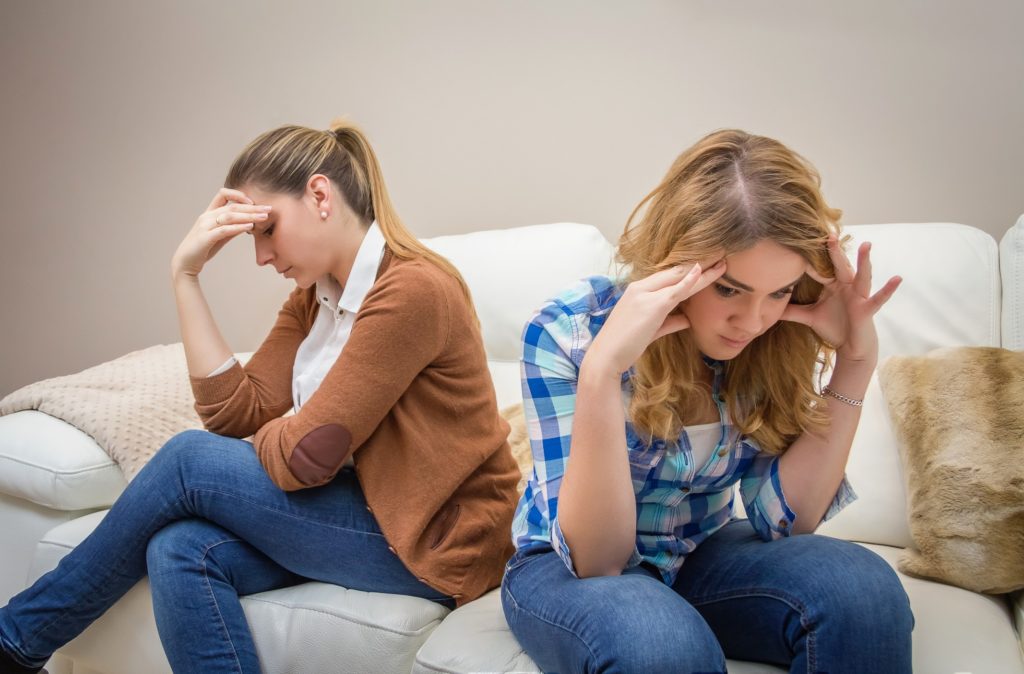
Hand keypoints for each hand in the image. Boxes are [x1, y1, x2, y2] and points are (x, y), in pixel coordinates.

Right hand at [171, 188, 270, 278]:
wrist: (185, 263)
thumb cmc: (203, 248)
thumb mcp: (220, 236)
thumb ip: (232, 227)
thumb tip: (249, 222)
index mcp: (209, 213)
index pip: (223, 195)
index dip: (239, 195)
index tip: (254, 201)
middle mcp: (206, 216)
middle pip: (232, 206)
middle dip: (252, 207)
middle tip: (269, 208)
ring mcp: (204, 226)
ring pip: (229, 216)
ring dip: (249, 216)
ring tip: (264, 217)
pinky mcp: (205, 238)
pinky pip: (223, 230)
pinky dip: (237, 227)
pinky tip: (250, 226)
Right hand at [587, 261, 726, 375]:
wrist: (606, 356)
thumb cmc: (624, 346)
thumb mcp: (650, 331)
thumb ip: (669, 322)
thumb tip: (686, 319)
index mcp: (638, 291)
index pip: (667, 276)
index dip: (688, 270)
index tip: (707, 266)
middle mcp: (640, 288)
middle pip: (675, 272)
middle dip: (699, 265)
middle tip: (720, 258)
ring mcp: (645, 295)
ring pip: (679, 279)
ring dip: (702, 271)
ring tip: (721, 264)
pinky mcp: (652, 306)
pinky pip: (675, 291)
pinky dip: (690, 280)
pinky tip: (702, 271)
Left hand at [781, 236, 901, 362]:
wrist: (851, 348)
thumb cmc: (834, 328)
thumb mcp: (810, 317)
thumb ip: (792, 311)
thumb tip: (771, 307)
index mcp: (833, 285)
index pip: (820, 269)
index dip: (810, 260)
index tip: (799, 244)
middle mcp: (847, 286)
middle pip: (839, 266)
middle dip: (834, 251)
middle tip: (828, 233)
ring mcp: (859, 296)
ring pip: (862, 276)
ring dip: (864, 261)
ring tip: (867, 245)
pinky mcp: (867, 309)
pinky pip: (879, 298)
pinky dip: (888, 289)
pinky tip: (897, 278)